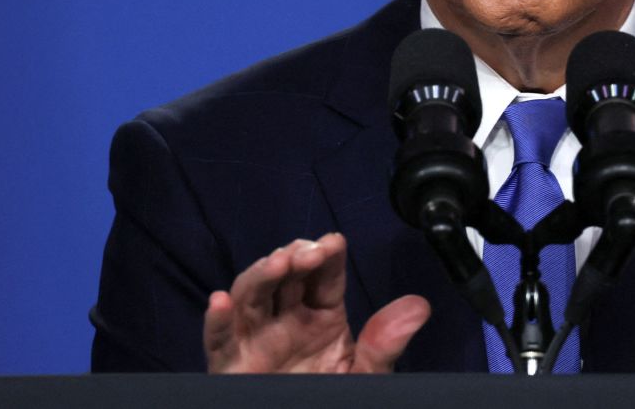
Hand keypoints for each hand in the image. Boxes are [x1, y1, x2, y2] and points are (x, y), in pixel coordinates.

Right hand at [203, 232, 430, 372]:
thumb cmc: (335, 400)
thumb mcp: (366, 375)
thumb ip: (385, 344)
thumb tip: (419, 306)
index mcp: (320, 316)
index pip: (323, 275)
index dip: (326, 254)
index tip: (333, 242)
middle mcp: (285, 321)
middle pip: (284, 276)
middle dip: (294, 256)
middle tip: (309, 252)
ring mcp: (255, 340)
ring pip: (250, 297)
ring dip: (261, 275)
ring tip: (278, 263)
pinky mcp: (231, 366)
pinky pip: (217, 342)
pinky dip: (215, 322)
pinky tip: (219, 302)